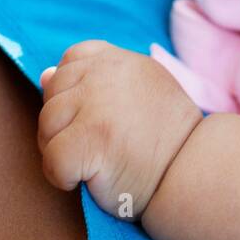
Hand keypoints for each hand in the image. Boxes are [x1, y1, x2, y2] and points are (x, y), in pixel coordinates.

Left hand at [37, 40, 202, 219]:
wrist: (194, 171)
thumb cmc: (165, 138)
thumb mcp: (139, 91)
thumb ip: (95, 80)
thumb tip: (45, 75)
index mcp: (119, 60)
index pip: (71, 61)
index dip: (73, 93)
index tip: (95, 117)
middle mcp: (106, 74)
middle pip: (52, 95)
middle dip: (63, 125)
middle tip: (96, 147)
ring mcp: (97, 105)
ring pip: (46, 126)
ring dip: (61, 151)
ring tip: (93, 163)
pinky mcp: (91, 138)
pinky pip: (51, 159)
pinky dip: (62, 178)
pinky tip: (88, 179)